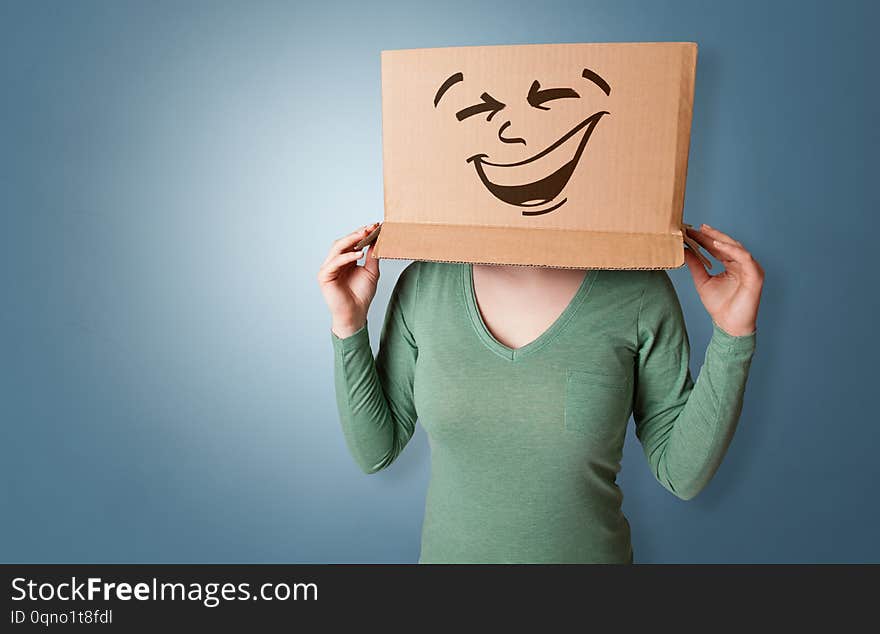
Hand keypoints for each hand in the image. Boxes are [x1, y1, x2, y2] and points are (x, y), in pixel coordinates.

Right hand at [317, 222, 380, 337]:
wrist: (355, 314)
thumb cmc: (361, 295)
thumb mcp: (371, 271)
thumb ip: (372, 256)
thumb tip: (377, 239)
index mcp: (345, 260)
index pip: (351, 243)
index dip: (362, 234)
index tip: (375, 226)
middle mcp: (335, 262)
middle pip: (343, 242)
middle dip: (357, 234)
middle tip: (370, 227)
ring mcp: (328, 268)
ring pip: (337, 248)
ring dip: (351, 240)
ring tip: (365, 235)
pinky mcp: (324, 276)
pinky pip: (335, 262)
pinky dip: (347, 257)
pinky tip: (359, 254)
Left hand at [684, 224, 763, 336]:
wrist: (729, 325)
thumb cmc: (719, 306)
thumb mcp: (702, 281)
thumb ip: (695, 265)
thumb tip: (684, 250)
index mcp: (731, 265)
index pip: (718, 248)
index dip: (705, 239)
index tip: (689, 232)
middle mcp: (742, 264)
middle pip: (727, 244)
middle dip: (712, 235)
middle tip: (697, 227)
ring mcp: (750, 268)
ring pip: (736, 247)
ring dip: (720, 239)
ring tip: (705, 232)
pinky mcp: (755, 274)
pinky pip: (744, 257)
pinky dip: (731, 249)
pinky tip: (717, 245)